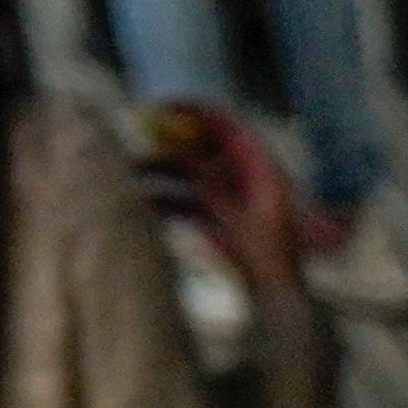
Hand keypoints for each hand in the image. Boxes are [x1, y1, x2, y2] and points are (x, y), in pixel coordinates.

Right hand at [149, 103, 309, 290]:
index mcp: (261, 167)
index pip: (225, 123)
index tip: (158, 107)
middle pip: (200, 145)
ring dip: (159, 174)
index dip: (192, 110)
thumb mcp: (237, 220)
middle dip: (165, 143)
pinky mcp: (217, 218)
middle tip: (133, 140)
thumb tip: (177, 157)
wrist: (278, 299)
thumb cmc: (268, 259)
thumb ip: (209, 189)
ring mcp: (230, 196)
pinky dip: (166, 201)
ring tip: (129, 177)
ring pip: (187, 174)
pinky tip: (143, 207)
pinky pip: (186, 200)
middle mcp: (244, 175)